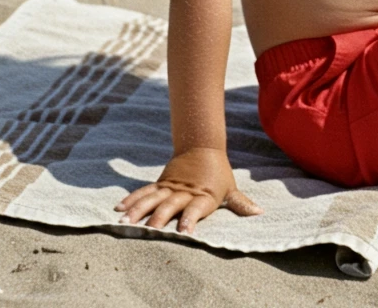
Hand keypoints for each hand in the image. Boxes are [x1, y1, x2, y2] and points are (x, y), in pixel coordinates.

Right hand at [115, 147, 262, 233]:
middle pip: (171, 205)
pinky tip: (118, 208)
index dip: (191, 219)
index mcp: (203, 196)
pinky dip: (132, 199)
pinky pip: (144, 191)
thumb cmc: (219, 174)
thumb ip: (241, 204)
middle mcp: (185, 192)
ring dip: (139, 210)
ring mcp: (170, 187)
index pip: (196, 208)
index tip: (184, 232)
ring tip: (125, 222)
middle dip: (160, 218)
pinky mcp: (160, 183)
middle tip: (149, 230)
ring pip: (153, 198)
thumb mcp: (230, 189)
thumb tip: (259, 212)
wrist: (203, 146)